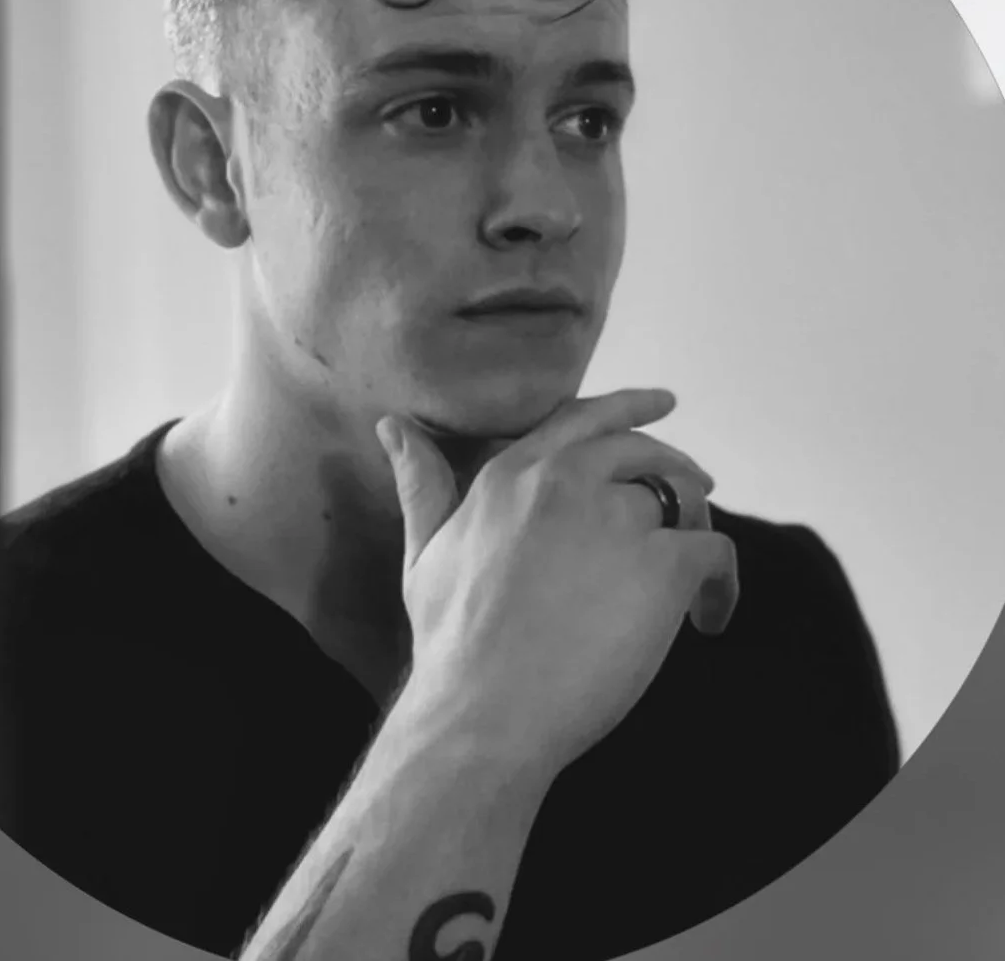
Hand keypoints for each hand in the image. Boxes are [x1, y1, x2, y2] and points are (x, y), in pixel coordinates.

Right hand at [377, 389, 737, 773]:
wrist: (484, 712)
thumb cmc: (450, 644)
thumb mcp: (424, 553)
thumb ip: (422, 484)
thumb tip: (392, 425)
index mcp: (511, 475)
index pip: (582, 418)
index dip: (630, 405)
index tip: (665, 402)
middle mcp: (565, 481)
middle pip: (644, 451)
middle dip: (678, 470)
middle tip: (698, 498)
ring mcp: (616, 520)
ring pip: (684, 498)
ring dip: (696, 532)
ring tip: (694, 580)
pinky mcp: (660, 566)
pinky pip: (715, 553)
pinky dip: (722, 585)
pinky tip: (709, 618)